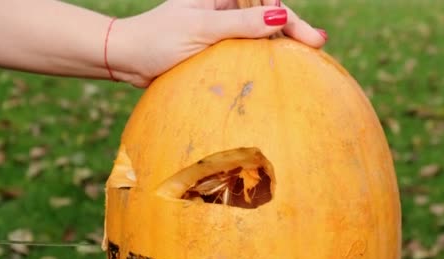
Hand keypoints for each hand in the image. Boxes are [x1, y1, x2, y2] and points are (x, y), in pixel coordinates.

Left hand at [108, 0, 327, 86]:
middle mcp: (222, 5)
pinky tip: (277, 67)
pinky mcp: (214, 46)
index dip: (288, 16)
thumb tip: (279, 19)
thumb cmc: (157, 39)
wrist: (127, 59)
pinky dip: (260, 57)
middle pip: (267, 13)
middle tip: (316, 44)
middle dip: (291, 27)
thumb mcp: (201, 30)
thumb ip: (241, 24)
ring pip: (258, 32)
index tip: (309, 38)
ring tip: (306, 56)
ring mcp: (220, 26)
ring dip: (278, 43)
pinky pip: (244, 49)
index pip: (264, 1)